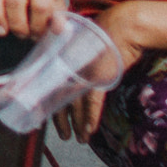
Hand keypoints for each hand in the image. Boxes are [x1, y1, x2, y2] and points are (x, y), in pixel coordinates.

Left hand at [52, 2, 152, 142]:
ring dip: (78, 124)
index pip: (49, 87)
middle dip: (61, 121)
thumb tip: (66, 79)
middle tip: (63, 136)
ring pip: (76, 105)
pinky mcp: (99, 78)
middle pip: (61, 99)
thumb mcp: (82, 48)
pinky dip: (91, 118)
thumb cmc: (104, 36)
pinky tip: (89, 130)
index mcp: (62, 60)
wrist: (123, 28)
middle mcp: (69, 68)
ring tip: (79, 138)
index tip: (43, 119)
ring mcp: (84, 73)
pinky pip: (92, 103)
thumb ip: (72, 62)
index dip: (46, 105)